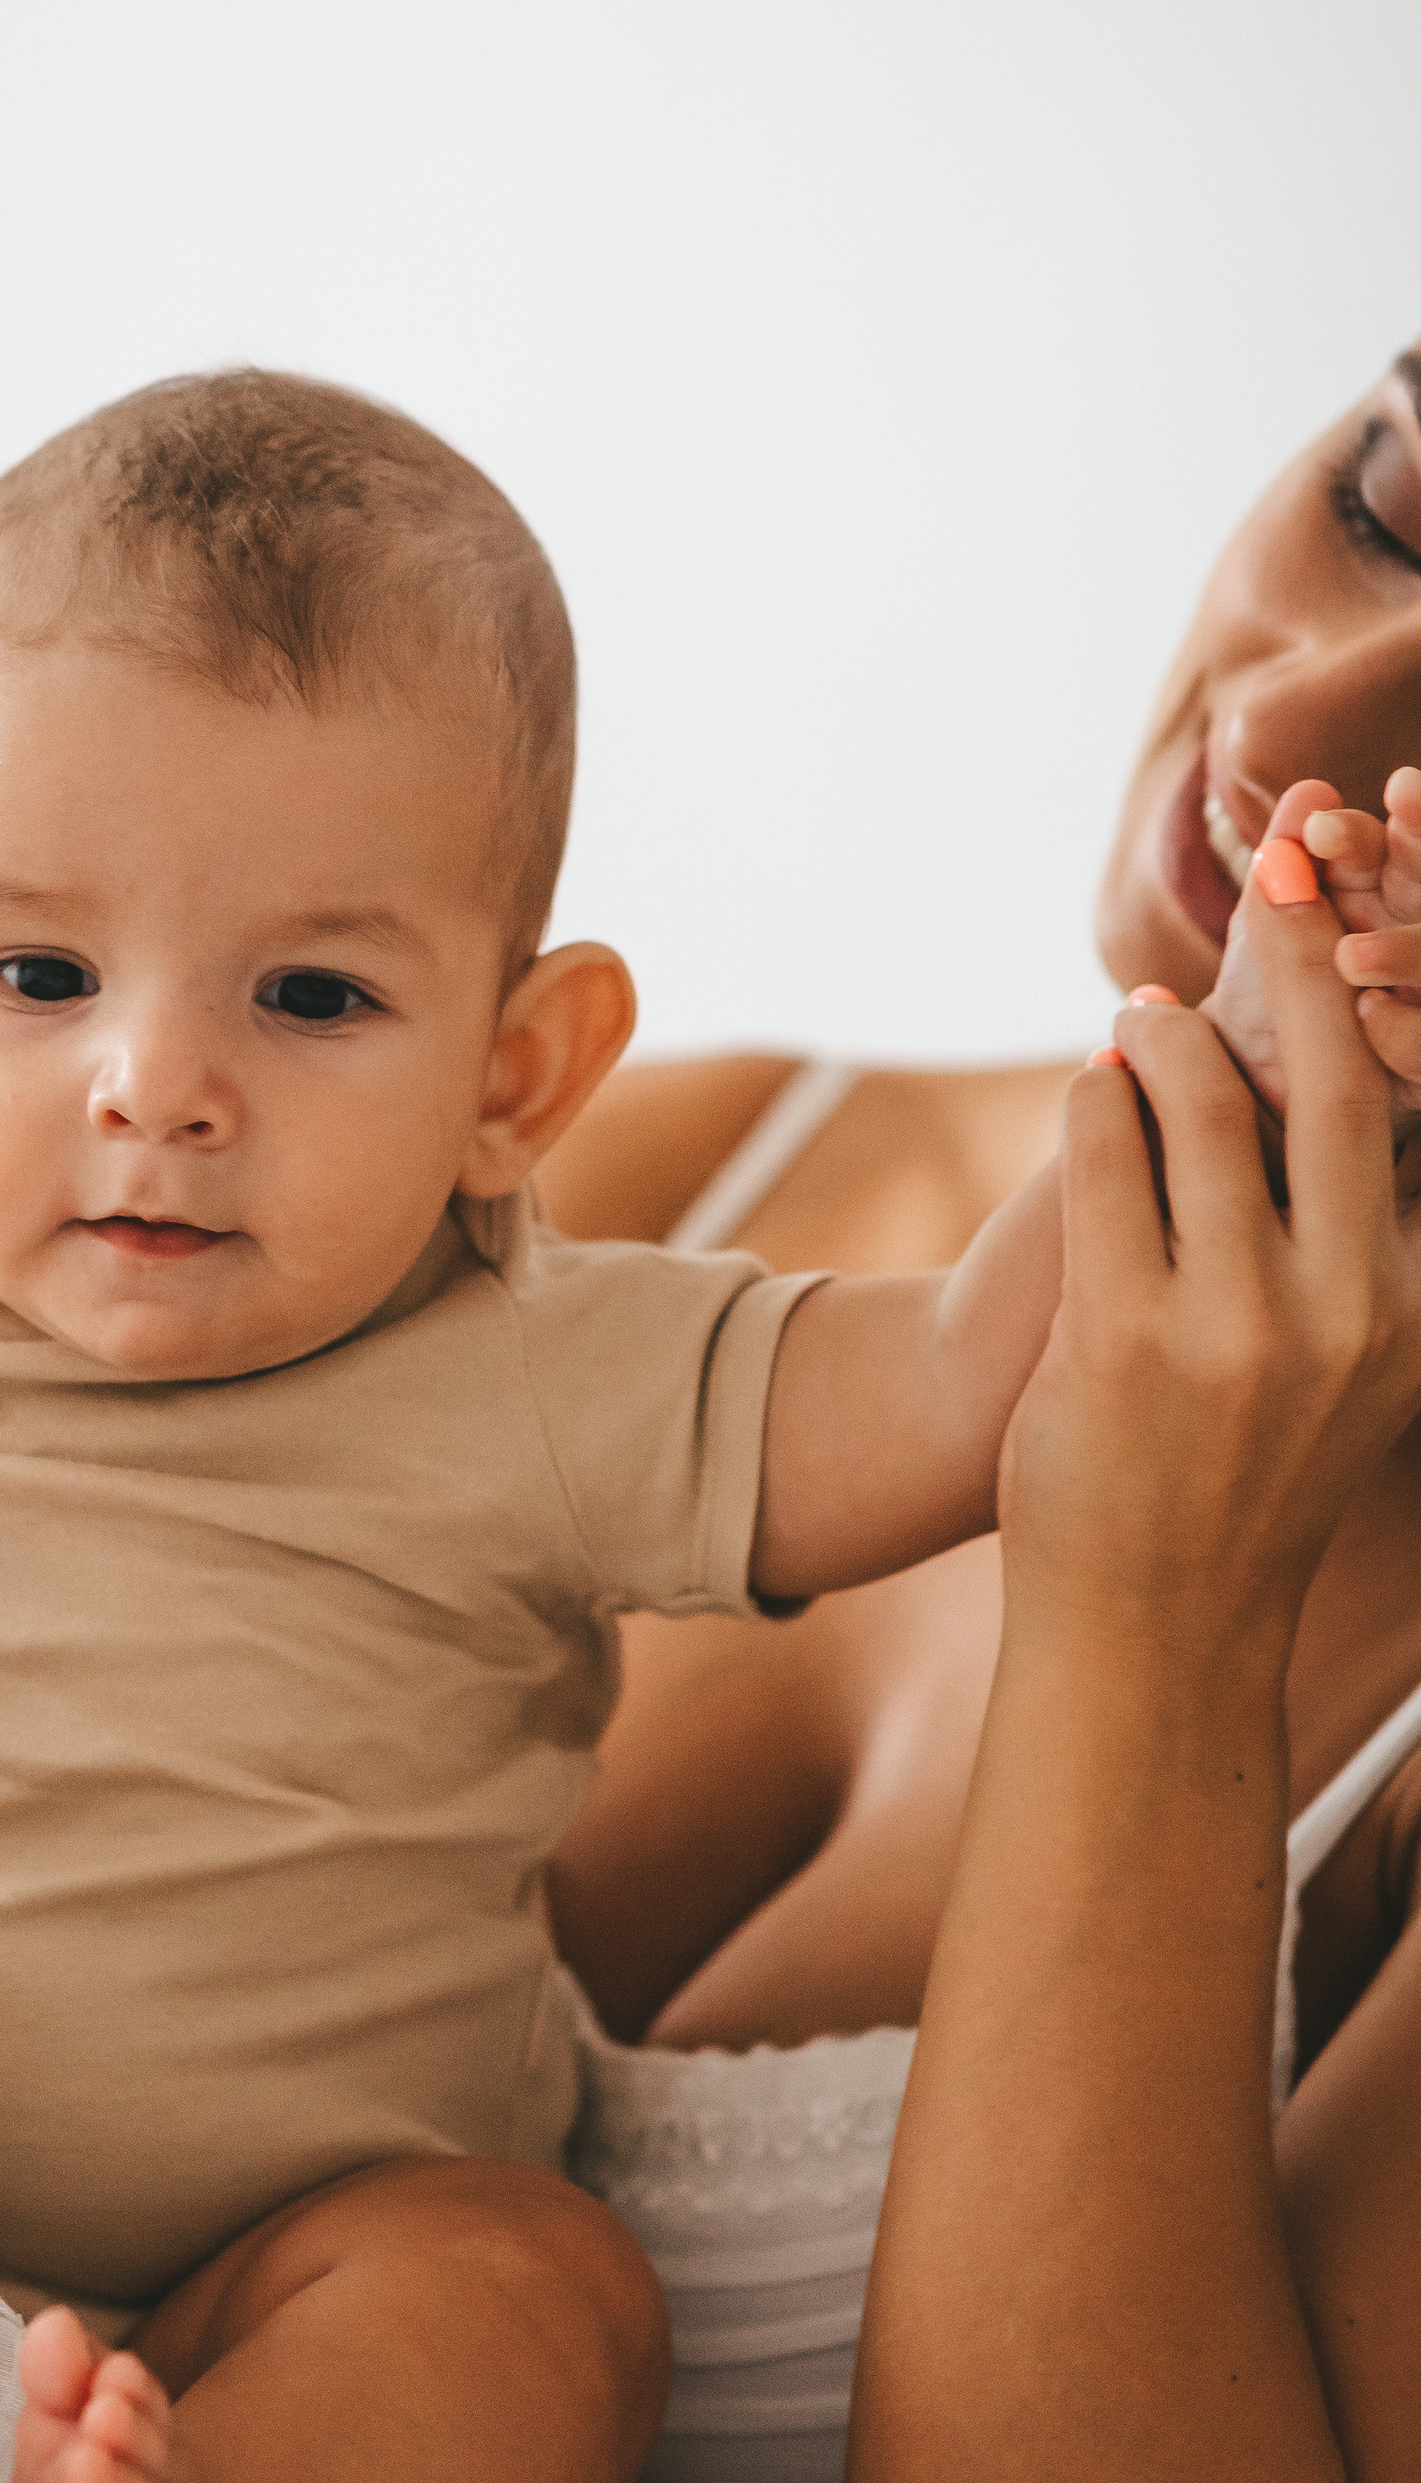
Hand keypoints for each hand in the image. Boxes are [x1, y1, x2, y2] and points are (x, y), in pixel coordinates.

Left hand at [1005, 856, 1420, 1656]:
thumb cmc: (1245, 1477)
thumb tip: (1350, 1076)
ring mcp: (1243, 1327)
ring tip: (1141, 1018)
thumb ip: (1359, 1240)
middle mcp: (1358, 1311)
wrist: (1155, 1625)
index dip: (1401, 996)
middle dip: (1310, 951)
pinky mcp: (1128, 1338)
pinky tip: (1093, 1082)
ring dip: (1171, 1039)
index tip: (1378, 893)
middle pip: (1345, 1078)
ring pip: (1213, 1106)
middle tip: (1288, 857)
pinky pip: (1107, 1162)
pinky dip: (1098, 1102)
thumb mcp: (1348, 1363)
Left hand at [1200, 773, 1420, 1131]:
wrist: (1228, 1099)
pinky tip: (1368, 1017)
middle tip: (1351, 856)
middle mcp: (1415, 948)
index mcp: (1392, 897)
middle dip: (1416, 861)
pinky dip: (1406, 1031)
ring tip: (1351, 956)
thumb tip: (1308, 791)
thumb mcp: (1264, 926)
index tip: (1334, 822)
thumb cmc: (1255, 1003)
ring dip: (1408, 954)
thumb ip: (1286, 860)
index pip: (1409, 847)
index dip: (1402, 823)